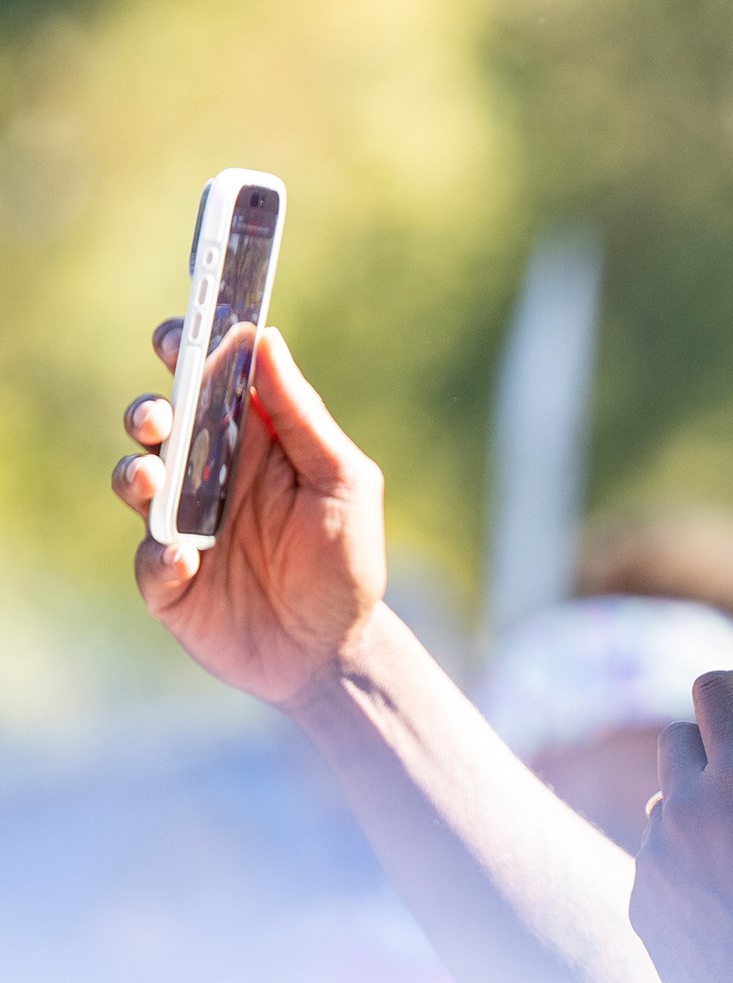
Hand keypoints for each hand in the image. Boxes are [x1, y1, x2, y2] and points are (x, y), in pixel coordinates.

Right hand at [111, 319, 387, 710]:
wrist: (335, 650)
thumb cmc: (346, 558)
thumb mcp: (342, 480)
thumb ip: (301, 416)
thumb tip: (267, 339)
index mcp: (256, 443)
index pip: (211, 383)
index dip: (189, 351)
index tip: (180, 333)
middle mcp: (211, 477)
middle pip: (161, 426)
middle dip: (150, 412)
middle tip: (158, 417)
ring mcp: (183, 527)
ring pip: (137, 483)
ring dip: (136, 474)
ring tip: (152, 477)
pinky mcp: (168, 582)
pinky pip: (148, 561)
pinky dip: (159, 558)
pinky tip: (185, 561)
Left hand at [631, 674, 732, 982]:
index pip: (713, 690)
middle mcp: (685, 810)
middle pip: (677, 737)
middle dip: (709, 748)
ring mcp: (653, 855)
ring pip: (663, 797)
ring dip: (692, 806)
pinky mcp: (638, 896)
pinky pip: (654, 852)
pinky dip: (681, 858)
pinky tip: (718, 896)